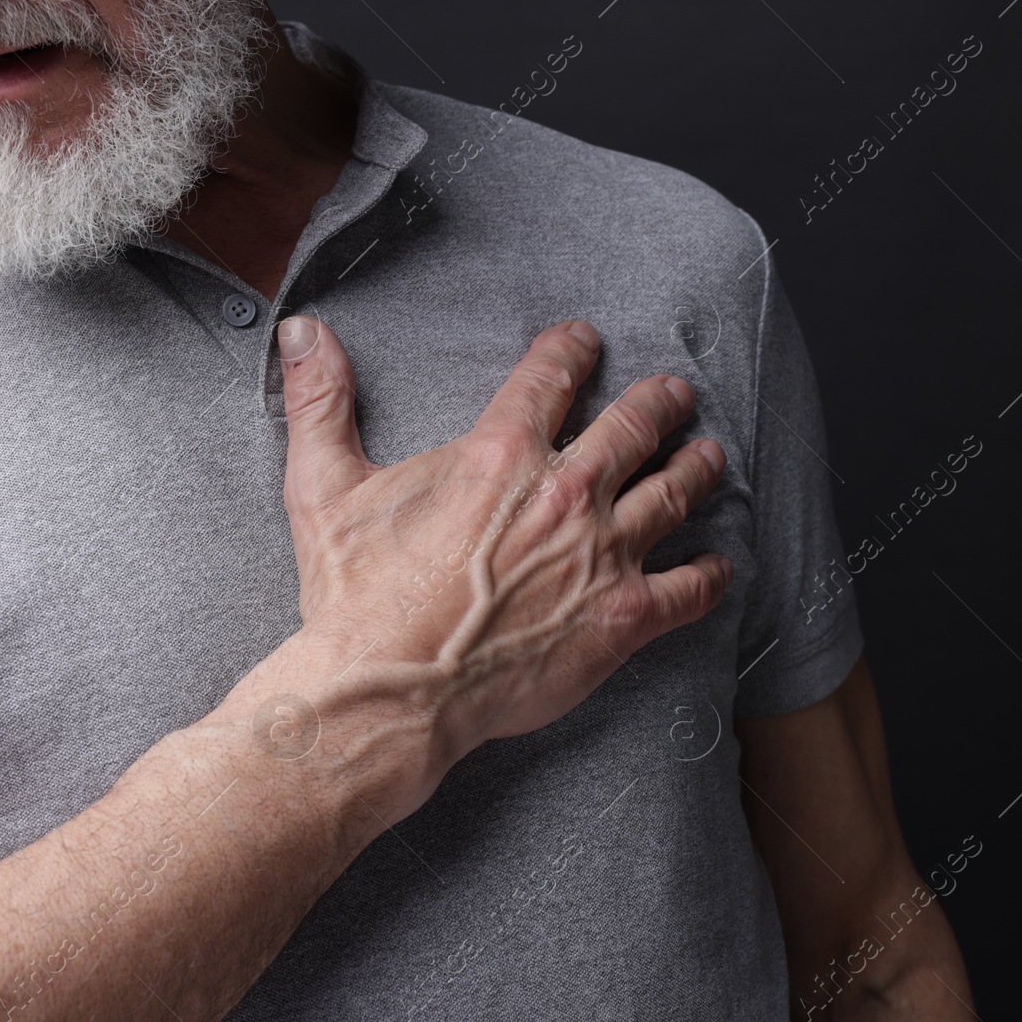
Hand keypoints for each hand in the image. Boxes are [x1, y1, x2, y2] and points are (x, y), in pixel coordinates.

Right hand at [278, 315, 731, 763]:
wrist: (392, 689)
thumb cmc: (357, 595)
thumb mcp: (325, 489)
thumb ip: (320, 404)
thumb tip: (301, 331)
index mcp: (500, 454)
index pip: (551, 377)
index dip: (572, 350)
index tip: (586, 342)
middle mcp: (565, 493)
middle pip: (634, 426)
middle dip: (660, 402)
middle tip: (676, 392)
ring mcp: (602, 555)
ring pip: (674, 493)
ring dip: (696, 468)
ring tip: (709, 455)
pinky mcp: (623, 617)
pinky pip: (689, 587)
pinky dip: (710, 573)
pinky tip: (720, 565)